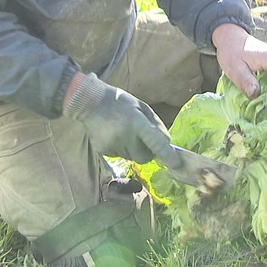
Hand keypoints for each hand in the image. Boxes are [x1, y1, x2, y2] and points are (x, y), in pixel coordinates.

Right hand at [63, 73, 181, 167]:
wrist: (90, 102)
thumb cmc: (121, 103)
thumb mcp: (142, 107)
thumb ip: (156, 125)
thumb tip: (167, 144)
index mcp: (136, 122)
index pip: (155, 142)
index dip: (167, 155)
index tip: (176, 164)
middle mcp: (124, 136)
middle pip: (144, 157)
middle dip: (147, 153)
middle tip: (142, 140)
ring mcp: (112, 145)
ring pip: (131, 158)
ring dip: (133, 149)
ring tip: (123, 132)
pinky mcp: (103, 151)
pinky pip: (119, 156)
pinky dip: (121, 148)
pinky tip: (113, 135)